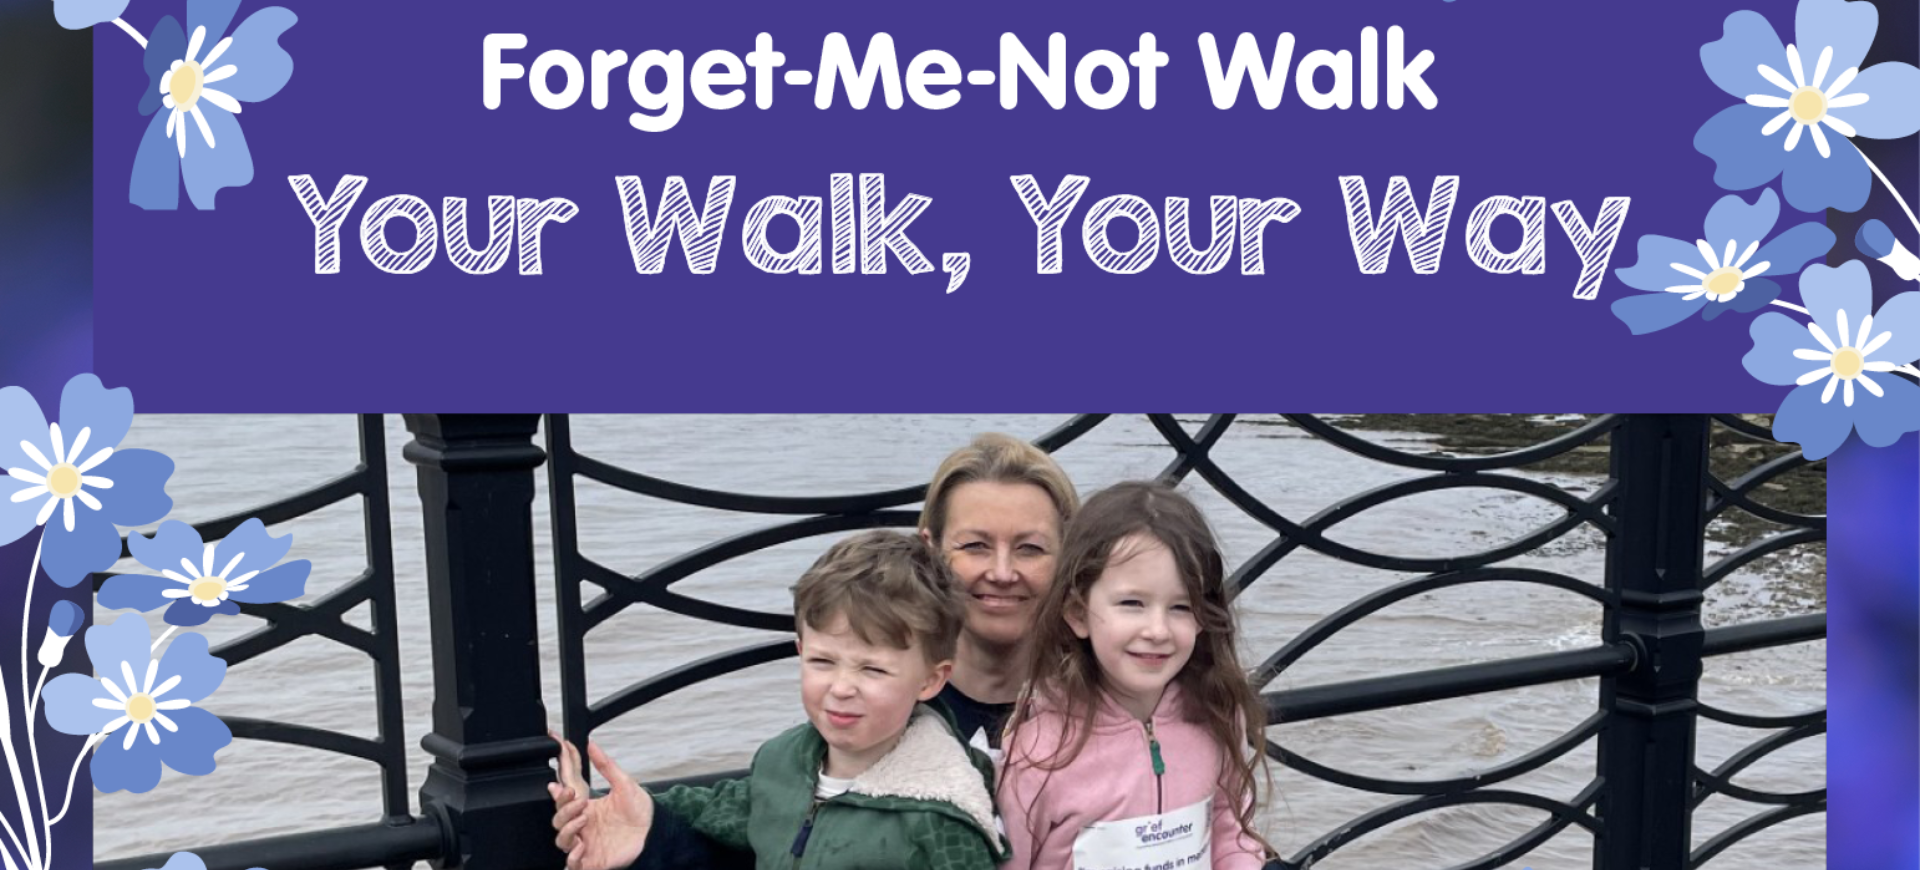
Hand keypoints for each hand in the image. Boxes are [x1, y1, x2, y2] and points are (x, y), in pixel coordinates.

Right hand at [550, 732, 651, 869]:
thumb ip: (606, 766)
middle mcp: (583, 825)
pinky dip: (573, 856)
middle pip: (558, 818)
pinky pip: (571, 863)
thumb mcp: (624, 784)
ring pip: (560, 840)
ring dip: (567, 830)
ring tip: (583, 820)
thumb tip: (592, 745)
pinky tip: (582, 846)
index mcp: (588, 807)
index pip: (564, 799)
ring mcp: (586, 843)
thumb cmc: (640, 813)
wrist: (655, 835)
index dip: (558, 792)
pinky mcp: (591, 860)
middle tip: (579, 802)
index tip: (557, 784)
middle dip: (564, 809)